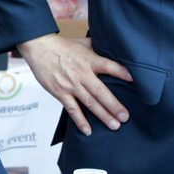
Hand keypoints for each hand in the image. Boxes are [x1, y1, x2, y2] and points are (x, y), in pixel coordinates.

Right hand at [15, 33, 131, 134]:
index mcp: (90, 60)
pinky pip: (72, 109)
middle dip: (114, 106)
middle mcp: (82, 74)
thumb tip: (114, 48)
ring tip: (114, 126)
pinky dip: (80, 120)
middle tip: (125, 117)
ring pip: (89, 103)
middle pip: (101, 92)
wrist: (40, 48)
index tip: (133, 80)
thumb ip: (99, 48)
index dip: (121, 72)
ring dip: (102, 115)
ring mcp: (71, 85)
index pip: (108, 66)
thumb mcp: (84, 43)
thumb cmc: (63, 46)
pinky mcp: (60, 92)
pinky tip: (88, 131)